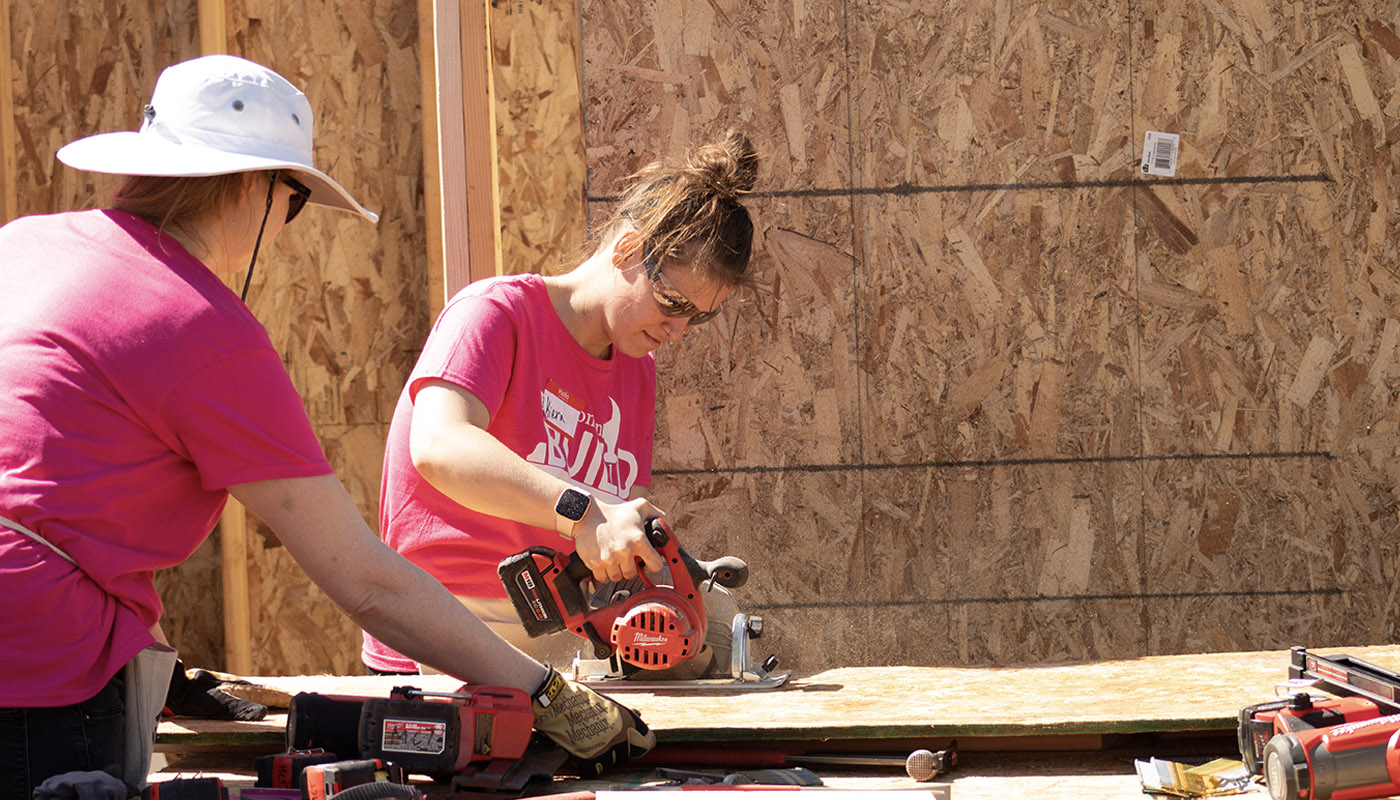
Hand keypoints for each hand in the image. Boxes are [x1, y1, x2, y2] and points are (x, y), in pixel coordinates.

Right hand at [530, 665, 656, 774]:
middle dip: (618, 748)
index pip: (648, 743)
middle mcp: (622, 738)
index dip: (641, 743)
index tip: (635, 742)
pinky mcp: (590, 760)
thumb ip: (624, 714)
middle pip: (627, 753)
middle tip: (603, 737)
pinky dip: (588, 764)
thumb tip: (637, 715)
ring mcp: (607, 750)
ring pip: (611, 761)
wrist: (560, 702)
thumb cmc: (581, 698)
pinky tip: (582, 750)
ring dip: (603, 755)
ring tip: (589, 740)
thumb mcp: (608, 702)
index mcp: (630, 722)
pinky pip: (594, 769)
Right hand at [573, 497, 664, 581]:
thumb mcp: (640, 507)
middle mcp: (624, 551)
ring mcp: (609, 559)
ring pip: (618, 577)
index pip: (655, 565)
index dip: (653, 563)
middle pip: (633, 573)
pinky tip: (605, 562)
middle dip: (631, 566)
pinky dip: (605, 573)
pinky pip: (603, 578)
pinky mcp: (595, 563)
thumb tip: (665, 524)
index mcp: (638, 540)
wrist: (586, 514)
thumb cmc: (614, 512)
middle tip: (627, 556)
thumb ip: (657, 515)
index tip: (648, 561)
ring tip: (615, 558)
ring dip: (618, 570)